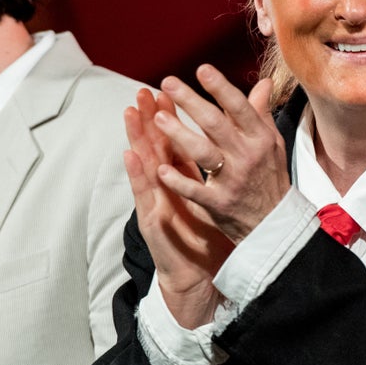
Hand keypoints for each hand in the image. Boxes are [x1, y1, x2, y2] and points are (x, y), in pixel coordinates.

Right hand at [124, 87, 231, 326]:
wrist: (199, 276)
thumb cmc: (208, 235)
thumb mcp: (217, 195)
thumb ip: (223, 167)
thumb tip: (235, 145)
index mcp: (183, 179)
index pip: (174, 140)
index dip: (171, 115)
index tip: (168, 88)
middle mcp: (166, 187)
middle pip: (156, 146)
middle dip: (150, 117)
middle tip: (143, 89)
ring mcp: (157, 202)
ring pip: (145, 164)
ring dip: (136, 136)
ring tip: (130, 111)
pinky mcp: (152, 220)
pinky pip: (145, 194)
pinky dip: (137, 174)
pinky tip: (130, 155)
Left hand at [152, 65, 289, 245]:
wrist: (275, 224)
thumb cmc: (270, 178)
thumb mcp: (272, 144)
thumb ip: (261, 113)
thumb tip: (263, 82)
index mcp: (260, 139)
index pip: (239, 107)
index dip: (220, 87)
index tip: (201, 69)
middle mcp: (247, 156)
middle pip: (215, 124)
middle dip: (190, 101)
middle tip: (167, 82)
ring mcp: (233, 180)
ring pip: (203, 153)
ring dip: (180, 134)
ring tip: (158, 118)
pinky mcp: (219, 203)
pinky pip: (196, 190)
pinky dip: (178, 181)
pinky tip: (160, 169)